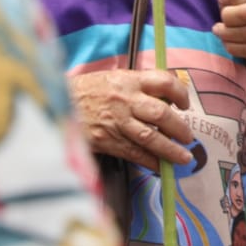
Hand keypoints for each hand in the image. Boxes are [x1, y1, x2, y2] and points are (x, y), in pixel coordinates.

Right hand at [69, 69, 194, 171]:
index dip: (180, 93)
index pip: (163, 82)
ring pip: (150, 137)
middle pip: (161, 114)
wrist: (56, 102)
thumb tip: (165, 101)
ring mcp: (116, 121)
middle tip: (189, 137)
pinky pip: (133, 153)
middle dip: (179, 128)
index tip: (185, 104)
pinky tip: (160, 167)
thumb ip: (138, 87)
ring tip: (184, 158)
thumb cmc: (87, 90)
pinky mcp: (106, 140)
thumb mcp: (114, 78)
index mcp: (129, 80)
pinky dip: (149, 162)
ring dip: (170, 149)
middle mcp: (125, 99)